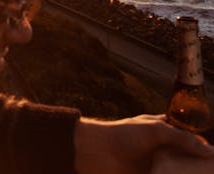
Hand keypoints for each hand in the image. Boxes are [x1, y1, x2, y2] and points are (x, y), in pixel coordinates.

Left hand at [74, 115, 212, 173]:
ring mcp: (155, 165)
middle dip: (197, 165)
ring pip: (178, 172)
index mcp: (162, 131)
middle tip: (211, 172)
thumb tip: (208, 151)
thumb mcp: (156, 131)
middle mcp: (161, 148)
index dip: (201, 146)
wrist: (99, 152)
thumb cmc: (125, 135)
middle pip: (185, 158)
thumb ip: (182, 138)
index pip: (187, 137)